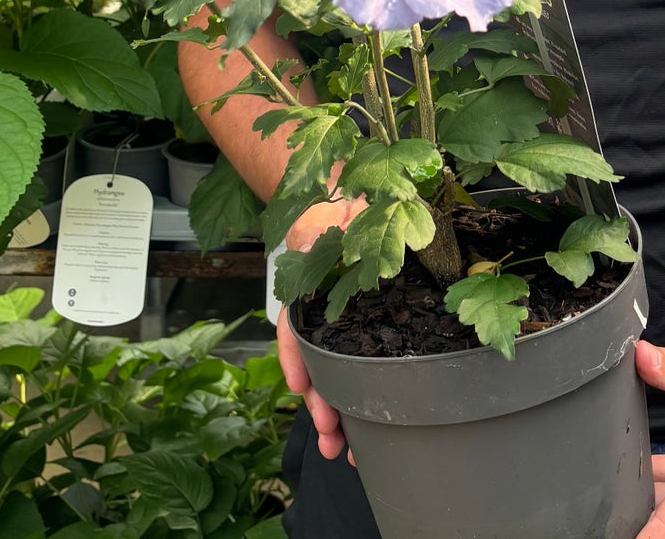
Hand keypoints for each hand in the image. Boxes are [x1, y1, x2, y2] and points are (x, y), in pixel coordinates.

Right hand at [277, 198, 366, 462]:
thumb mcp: (325, 216)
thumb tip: (316, 236)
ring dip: (336, 417)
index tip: (302, 386)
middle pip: (315, 367)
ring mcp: (346, 334)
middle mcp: (323, 321)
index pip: (293, 330)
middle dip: (319, 404)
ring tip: (341, 452)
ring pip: (335, 379)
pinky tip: (366, 432)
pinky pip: (361, 375)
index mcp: (307, 297)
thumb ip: (317, 229)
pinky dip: (360, 405)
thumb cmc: (340, 215)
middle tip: (328, 436)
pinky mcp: (370, 339)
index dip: (295, 358)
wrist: (367, 212)